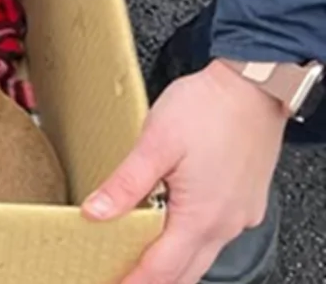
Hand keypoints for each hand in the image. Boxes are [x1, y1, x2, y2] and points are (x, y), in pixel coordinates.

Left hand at [81, 59, 286, 283]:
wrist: (253, 84)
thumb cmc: (208, 108)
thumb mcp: (155, 144)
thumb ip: (125, 184)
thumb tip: (95, 213)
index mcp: (201, 217)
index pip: (161, 270)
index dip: (133, 283)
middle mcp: (225, 224)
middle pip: (184, 273)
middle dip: (151, 282)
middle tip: (119, 278)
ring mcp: (239, 214)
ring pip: (201, 257)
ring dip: (171, 266)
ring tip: (138, 264)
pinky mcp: (245, 201)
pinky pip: (215, 237)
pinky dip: (189, 246)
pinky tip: (170, 233)